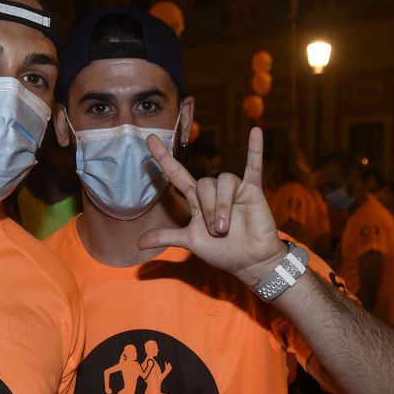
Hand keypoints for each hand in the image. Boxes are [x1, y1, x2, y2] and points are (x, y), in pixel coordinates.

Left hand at [137, 127, 286, 284]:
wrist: (250, 261)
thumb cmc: (222, 251)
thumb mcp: (190, 242)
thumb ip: (166, 237)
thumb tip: (137, 244)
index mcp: (196, 201)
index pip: (177, 174)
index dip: (163, 159)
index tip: (149, 140)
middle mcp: (213, 192)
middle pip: (203, 184)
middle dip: (208, 209)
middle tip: (216, 231)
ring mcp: (233, 189)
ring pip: (223, 181)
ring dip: (222, 205)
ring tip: (225, 227)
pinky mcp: (253, 191)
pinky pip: (254, 166)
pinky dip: (255, 150)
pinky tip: (256, 132)